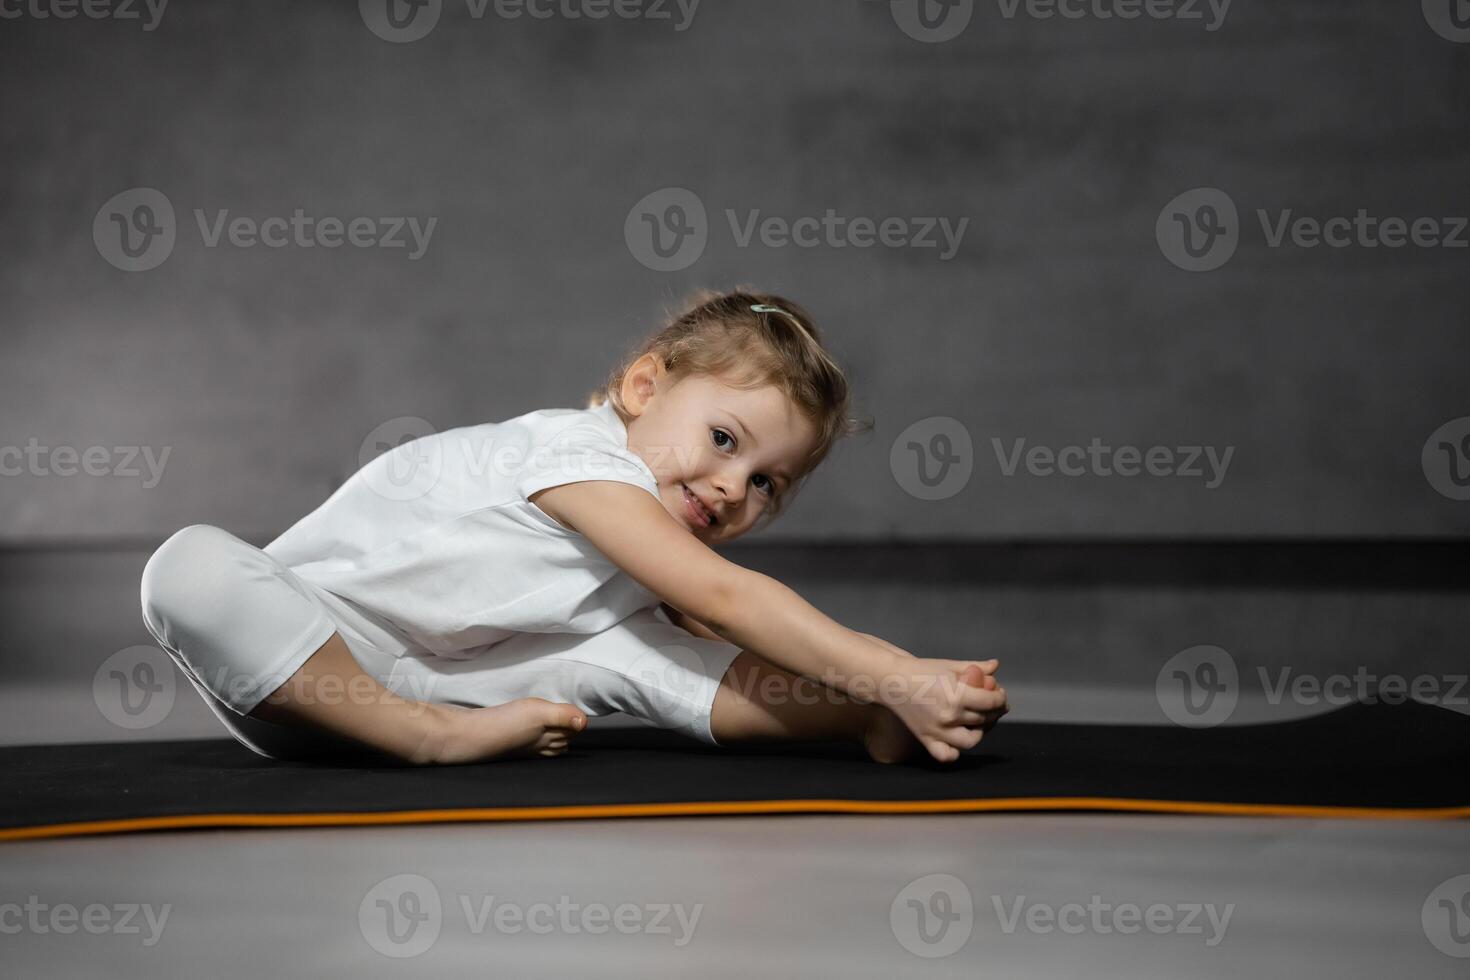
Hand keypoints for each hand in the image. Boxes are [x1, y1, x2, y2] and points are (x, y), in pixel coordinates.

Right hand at [874, 657, 1008, 762]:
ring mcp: (937, 731)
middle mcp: (948, 716)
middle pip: (984, 719)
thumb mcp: (950, 665)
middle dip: (994, 710)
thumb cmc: (921, 671)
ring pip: (971, 740)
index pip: (992, 702)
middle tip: (991, 702)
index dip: (1000, 697)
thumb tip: (995, 665)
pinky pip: (947, 755)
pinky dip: (955, 751)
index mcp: (956, 695)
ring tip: (978, 720)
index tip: (999, 693)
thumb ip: (975, 667)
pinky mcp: (926, 739)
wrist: (891, 680)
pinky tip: (958, 737)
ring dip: (981, 731)